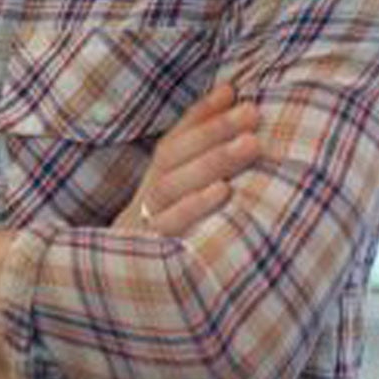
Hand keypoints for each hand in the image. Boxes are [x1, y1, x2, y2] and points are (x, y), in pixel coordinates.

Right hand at [115, 81, 259, 237]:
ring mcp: (147, 219)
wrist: (125, 285)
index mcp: (158, 178)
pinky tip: (224, 190)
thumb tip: (229, 94)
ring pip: (172, 185)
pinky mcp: (151, 249)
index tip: (232, 92)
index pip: (177, 138)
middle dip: (215, 130)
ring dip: (212, 161)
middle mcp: (149, 193)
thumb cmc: (172, 230)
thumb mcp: (182, 191)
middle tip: (252, 112)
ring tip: (250, 144)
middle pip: (175, 155)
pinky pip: (169, 224)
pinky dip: (195, 205)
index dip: (202, 114)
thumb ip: (203, 148)